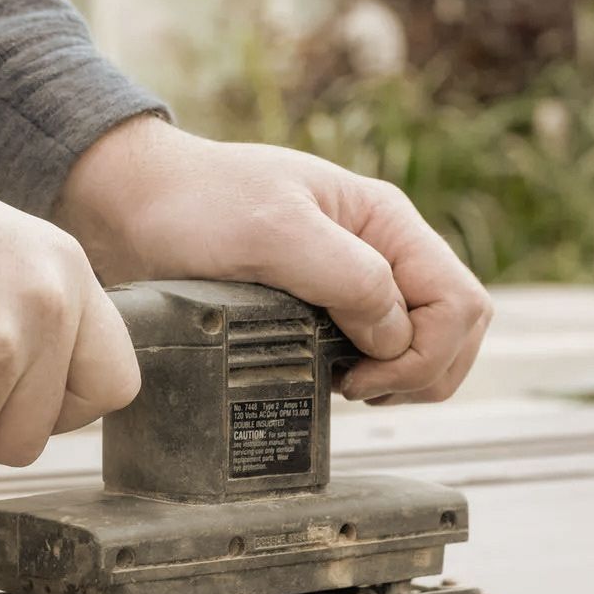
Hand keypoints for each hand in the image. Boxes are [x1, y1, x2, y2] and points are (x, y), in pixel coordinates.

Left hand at [54, 117, 491, 403]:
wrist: (133, 204)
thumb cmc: (195, 203)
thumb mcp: (274, 232)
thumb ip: (348, 276)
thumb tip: (395, 336)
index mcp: (386, 222)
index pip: (460, 302)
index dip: (427, 354)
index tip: (362, 377)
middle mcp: (381, 250)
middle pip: (457, 328)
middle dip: (423, 372)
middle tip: (358, 390)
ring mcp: (355, 279)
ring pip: (426, 344)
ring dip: (403, 379)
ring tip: (348, 387)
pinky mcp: (324, 307)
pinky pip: (380, 351)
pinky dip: (373, 377)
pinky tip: (334, 380)